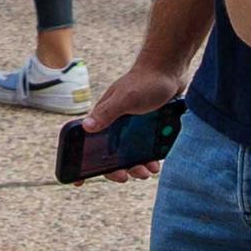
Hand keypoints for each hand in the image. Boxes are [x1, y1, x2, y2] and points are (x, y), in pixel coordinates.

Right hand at [77, 54, 187, 173]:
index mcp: (105, 116)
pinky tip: (156, 163)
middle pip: (110, 154)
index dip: (82, 162)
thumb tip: (86, 127)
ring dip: (136, 167)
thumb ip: (107, 112)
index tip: (79, 181)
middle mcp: (116, 123)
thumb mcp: (126, 98)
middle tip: (126, 176)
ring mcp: (132, 127)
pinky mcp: (148, 128)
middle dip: (116, 169)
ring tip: (148, 171)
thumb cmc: (146, 81)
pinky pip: (145, 150)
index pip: (88, 142)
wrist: (170, 70)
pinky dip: (149, 159)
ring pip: (129, 155)